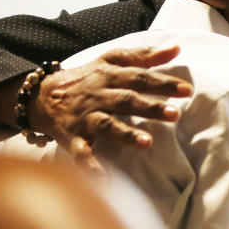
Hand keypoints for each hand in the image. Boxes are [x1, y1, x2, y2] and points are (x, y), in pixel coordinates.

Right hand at [27, 46, 191, 172]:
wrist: (41, 97)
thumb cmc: (86, 78)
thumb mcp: (111, 60)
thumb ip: (144, 56)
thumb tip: (177, 49)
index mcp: (109, 76)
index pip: (139, 77)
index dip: (163, 83)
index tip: (187, 90)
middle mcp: (98, 95)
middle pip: (126, 100)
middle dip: (150, 107)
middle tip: (174, 114)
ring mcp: (85, 118)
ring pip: (106, 125)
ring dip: (126, 134)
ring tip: (147, 143)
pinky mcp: (73, 138)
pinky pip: (82, 153)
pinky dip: (91, 166)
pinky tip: (106, 179)